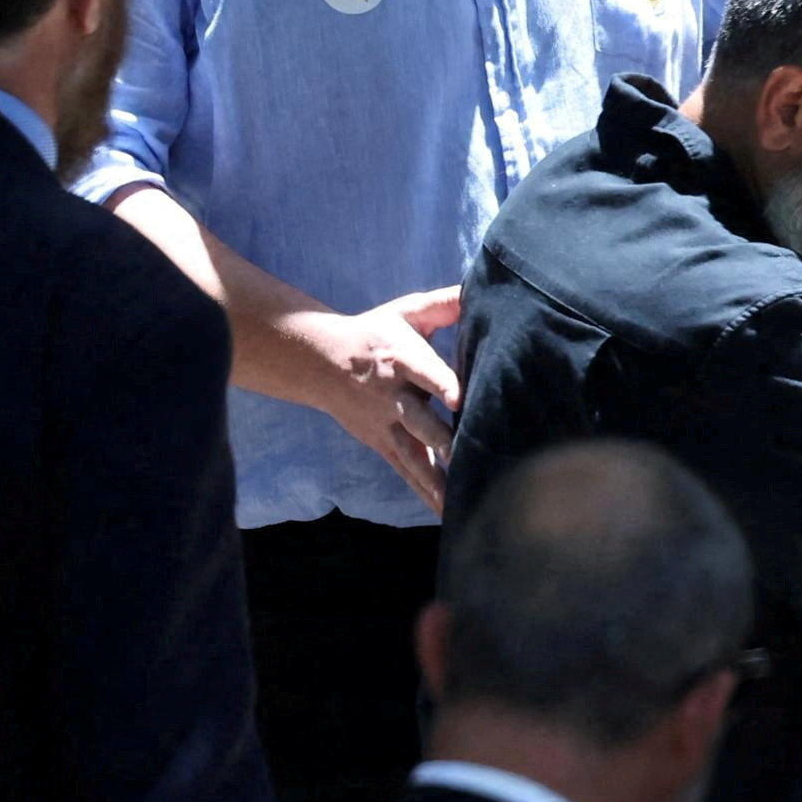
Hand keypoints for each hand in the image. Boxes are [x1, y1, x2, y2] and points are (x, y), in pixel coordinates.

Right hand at [276, 284, 464, 505]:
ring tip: (461, 502)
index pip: (425, 372)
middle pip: (419, 421)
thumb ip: (443, 303)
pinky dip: (426, 492)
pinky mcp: (384, 445)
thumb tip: (478, 288)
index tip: (460, 400)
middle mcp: (393, 397)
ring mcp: (387, 426)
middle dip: (443, 441)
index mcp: (401, 360)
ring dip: (437, 479)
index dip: (442, 385)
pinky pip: (409, 471)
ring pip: (414, 455)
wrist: (323, 362)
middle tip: (469, 458)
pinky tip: (447, 513)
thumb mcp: (406, 312)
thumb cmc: (376, 334)